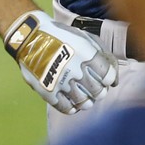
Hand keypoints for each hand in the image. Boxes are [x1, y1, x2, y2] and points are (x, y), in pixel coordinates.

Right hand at [3, 10, 117, 113]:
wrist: (31, 37)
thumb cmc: (62, 36)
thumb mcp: (85, 38)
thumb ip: (102, 55)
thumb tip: (114, 78)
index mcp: (87, 54)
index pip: (108, 76)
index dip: (108, 79)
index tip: (105, 78)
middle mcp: (76, 69)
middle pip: (98, 92)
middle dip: (99, 91)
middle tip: (95, 89)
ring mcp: (62, 82)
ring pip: (84, 102)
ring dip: (87, 101)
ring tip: (85, 96)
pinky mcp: (48, 92)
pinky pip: (66, 108)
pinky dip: (72, 107)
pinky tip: (72, 102)